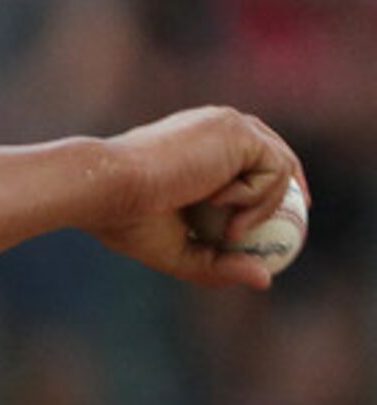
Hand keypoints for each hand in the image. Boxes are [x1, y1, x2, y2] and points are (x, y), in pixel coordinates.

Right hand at [85, 105, 305, 290]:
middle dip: (292, 183)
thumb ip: (218, 263)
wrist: (106, 188)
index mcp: (197, 143)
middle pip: (273, 149)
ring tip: (230, 232)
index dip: (269, 184)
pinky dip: (256, 197)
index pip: (247, 156)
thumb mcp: (178, 248)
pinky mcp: (238, 131)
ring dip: (264, 206)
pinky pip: (274, 170)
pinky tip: (221, 207)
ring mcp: (229, 125)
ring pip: (279, 164)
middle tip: (297, 218)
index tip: (279, 219)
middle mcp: (216, 126)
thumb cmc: (126, 218)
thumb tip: (266, 280)